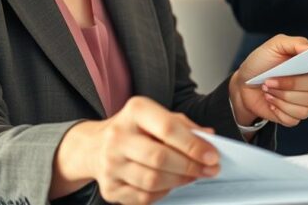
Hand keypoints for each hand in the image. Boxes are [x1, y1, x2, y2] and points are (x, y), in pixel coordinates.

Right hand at [52, 96, 219, 203]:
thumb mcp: (158, 116)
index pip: (168, 128)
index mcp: (135, 111)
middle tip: (209, 170)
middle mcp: (118, 136)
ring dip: (180, 180)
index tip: (213, 156)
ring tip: (193, 176)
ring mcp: (110, 164)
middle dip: (190, 166)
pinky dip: (163, 192)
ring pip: (152, 180)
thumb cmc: (135, 129)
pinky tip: (171, 184)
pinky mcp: (109, 188)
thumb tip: (209, 138)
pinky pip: (143, 197)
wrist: (94, 146)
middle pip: (160, 158)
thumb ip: (184, 126)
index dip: (193, 145)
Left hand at [231, 34, 307, 127]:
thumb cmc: (260, 64)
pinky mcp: (293, 116)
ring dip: (280, 99)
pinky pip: (293, 119)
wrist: (245, 84)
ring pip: (303, 109)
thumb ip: (295, 43)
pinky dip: (278, 111)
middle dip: (288, 88)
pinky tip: (271, 102)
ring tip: (268, 90)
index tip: (295, 71)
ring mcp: (303, 103)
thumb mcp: (275, 45)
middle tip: (270, 81)